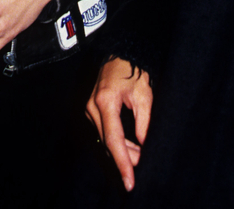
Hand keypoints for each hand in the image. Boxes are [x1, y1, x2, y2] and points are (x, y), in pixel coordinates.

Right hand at [86, 57, 152, 191]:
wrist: (120, 52)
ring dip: (121, 149)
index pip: (114, 140)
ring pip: (105, 139)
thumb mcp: (144, 95)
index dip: (123, 163)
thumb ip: (144, 122)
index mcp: (105, 102)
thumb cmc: (133, 70)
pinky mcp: (91, 109)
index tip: (129, 180)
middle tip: (141, 166)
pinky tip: (130, 146)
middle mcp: (92, 107)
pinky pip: (103, 131)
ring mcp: (89, 108)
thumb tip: (143, 146)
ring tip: (139, 155)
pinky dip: (116, 140)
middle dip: (124, 157)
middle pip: (108, 142)